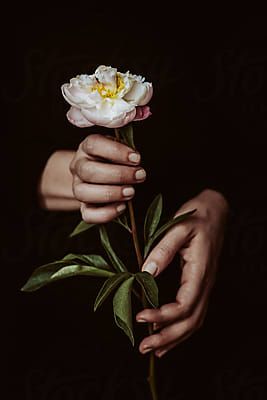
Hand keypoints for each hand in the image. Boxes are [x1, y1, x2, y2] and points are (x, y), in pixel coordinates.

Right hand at [70, 134, 146, 222]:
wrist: (102, 178)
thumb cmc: (116, 161)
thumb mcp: (120, 151)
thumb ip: (126, 154)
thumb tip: (137, 161)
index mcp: (87, 148)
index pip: (93, 145)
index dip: (116, 151)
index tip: (136, 158)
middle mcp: (79, 167)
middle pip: (88, 171)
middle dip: (118, 175)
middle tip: (139, 176)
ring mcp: (78, 188)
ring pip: (83, 193)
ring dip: (110, 194)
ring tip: (131, 192)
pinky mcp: (83, 207)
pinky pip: (88, 214)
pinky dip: (106, 213)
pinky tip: (122, 207)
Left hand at [136, 189, 228, 356]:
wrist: (215, 211)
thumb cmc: (197, 216)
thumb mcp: (178, 227)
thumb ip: (163, 249)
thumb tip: (145, 272)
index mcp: (200, 271)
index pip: (185, 304)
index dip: (163, 315)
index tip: (141, 316)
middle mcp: (205, 283)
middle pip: (191, 321)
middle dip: (167, 337)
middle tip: (144, 347)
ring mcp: (205, 285)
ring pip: (195, 322)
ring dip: (174, 338)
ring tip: (154, 349)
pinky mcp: (200, 284)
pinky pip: (194, 314)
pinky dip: (181, 329)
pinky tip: (167, 335)